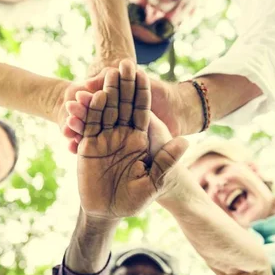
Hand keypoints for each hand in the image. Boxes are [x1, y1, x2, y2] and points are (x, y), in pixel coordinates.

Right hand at [74, 59, 186, 218]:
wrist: (108, 211)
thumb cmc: (134, 200)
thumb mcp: (154, 182)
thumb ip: (166, 161)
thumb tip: (186, 142)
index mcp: (140, 139)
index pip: (141, 110)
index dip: (141, 91)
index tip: (142, 72)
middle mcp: (122, 134)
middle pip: (123, 104)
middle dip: (124, 84)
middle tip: (124, 63)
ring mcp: (105, 138)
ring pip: (106, 110)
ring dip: (107, 92)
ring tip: (108, 72)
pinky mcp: (89, 145)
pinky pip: (90, 124)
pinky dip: (92, 111)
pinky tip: (95, 97)